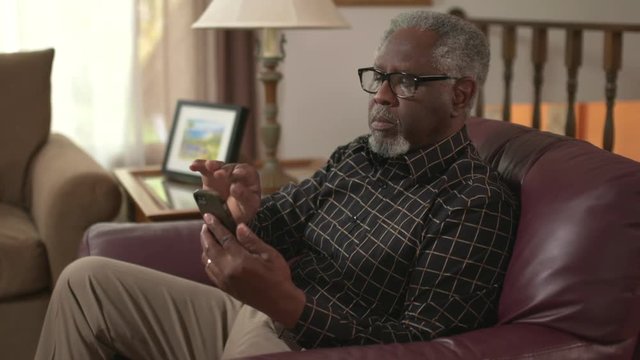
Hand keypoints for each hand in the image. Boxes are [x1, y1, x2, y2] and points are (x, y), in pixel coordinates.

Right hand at [190, 159, 260, 224]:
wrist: (230, 214)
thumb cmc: (243, 208)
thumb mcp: (248, 205)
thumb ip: (244, 197)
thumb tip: (234, 187)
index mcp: (250, 177)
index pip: (246, 171)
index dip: (241, 173)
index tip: (235, 178)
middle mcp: (236, 172)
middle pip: (230, 168)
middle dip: (225, 171)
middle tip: (219, 174)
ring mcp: (222, 173)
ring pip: (218, 166)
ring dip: (213, 165)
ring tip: (208, 166)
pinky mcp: (209, 176)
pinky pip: (204, 169)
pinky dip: (199, 166)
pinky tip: (193, 166)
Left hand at [200, 214, 304, 328]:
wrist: (279, 302)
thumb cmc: (278, 276)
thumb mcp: (269, 255)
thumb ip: (252, 240)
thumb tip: (239, 226)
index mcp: (240, 260)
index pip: (223, 238)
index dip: (215, 225)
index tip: (208, 215)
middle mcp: (228, 270)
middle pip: (210, 248)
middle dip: (206, 234)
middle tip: (206, 224)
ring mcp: (224, 280)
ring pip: (207, 261)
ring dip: (205, 247)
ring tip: (207, 237)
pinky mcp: (224, 288)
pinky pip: (209, 272)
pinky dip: (207, 261)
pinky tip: (211, 255)